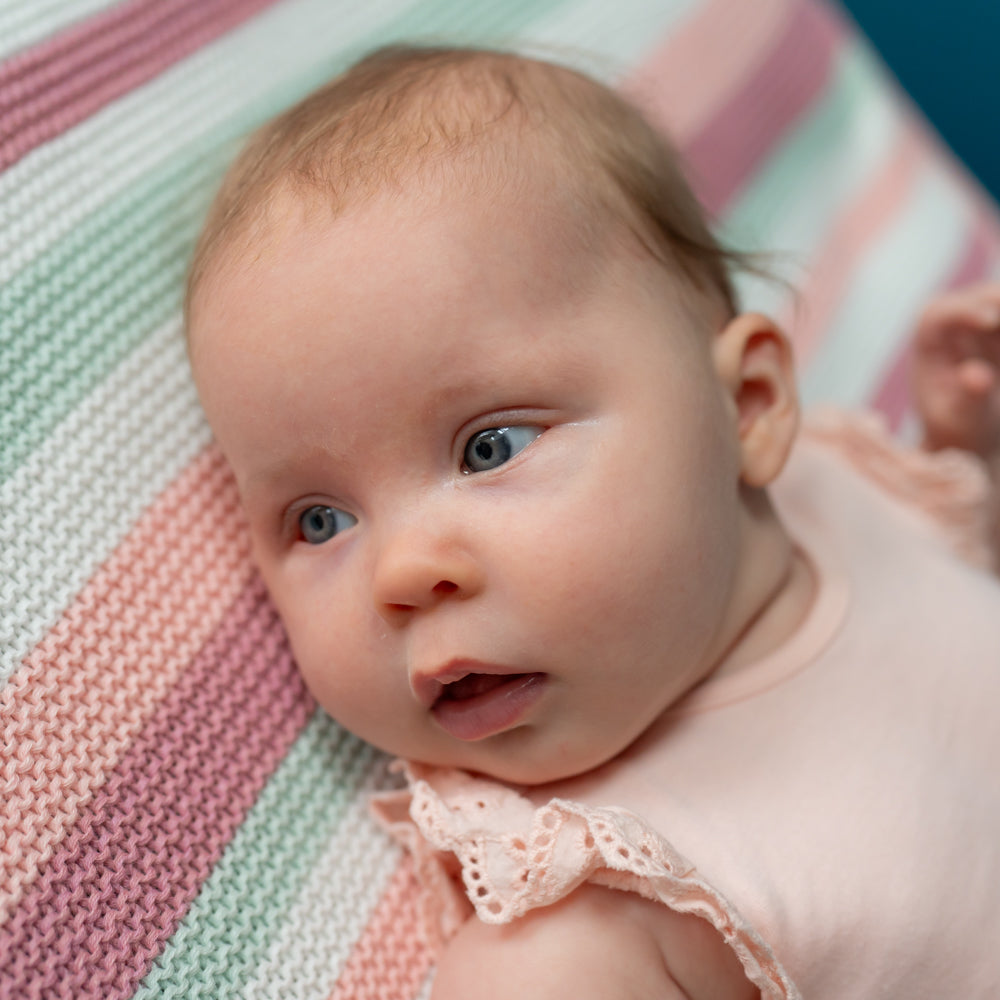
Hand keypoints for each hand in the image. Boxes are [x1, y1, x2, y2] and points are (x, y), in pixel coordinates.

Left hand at [911, 282, 999, 466]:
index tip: (990, 321)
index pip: (937, 313)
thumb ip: (968, 399)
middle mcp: (953, 327)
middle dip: (996, 301)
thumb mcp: (962, 422)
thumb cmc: (959, 430)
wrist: (975, 436)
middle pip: (976, 297)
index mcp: (928, 345)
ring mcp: (982, 326)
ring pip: (996, 300)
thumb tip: (975, 376)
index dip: (963, 309)